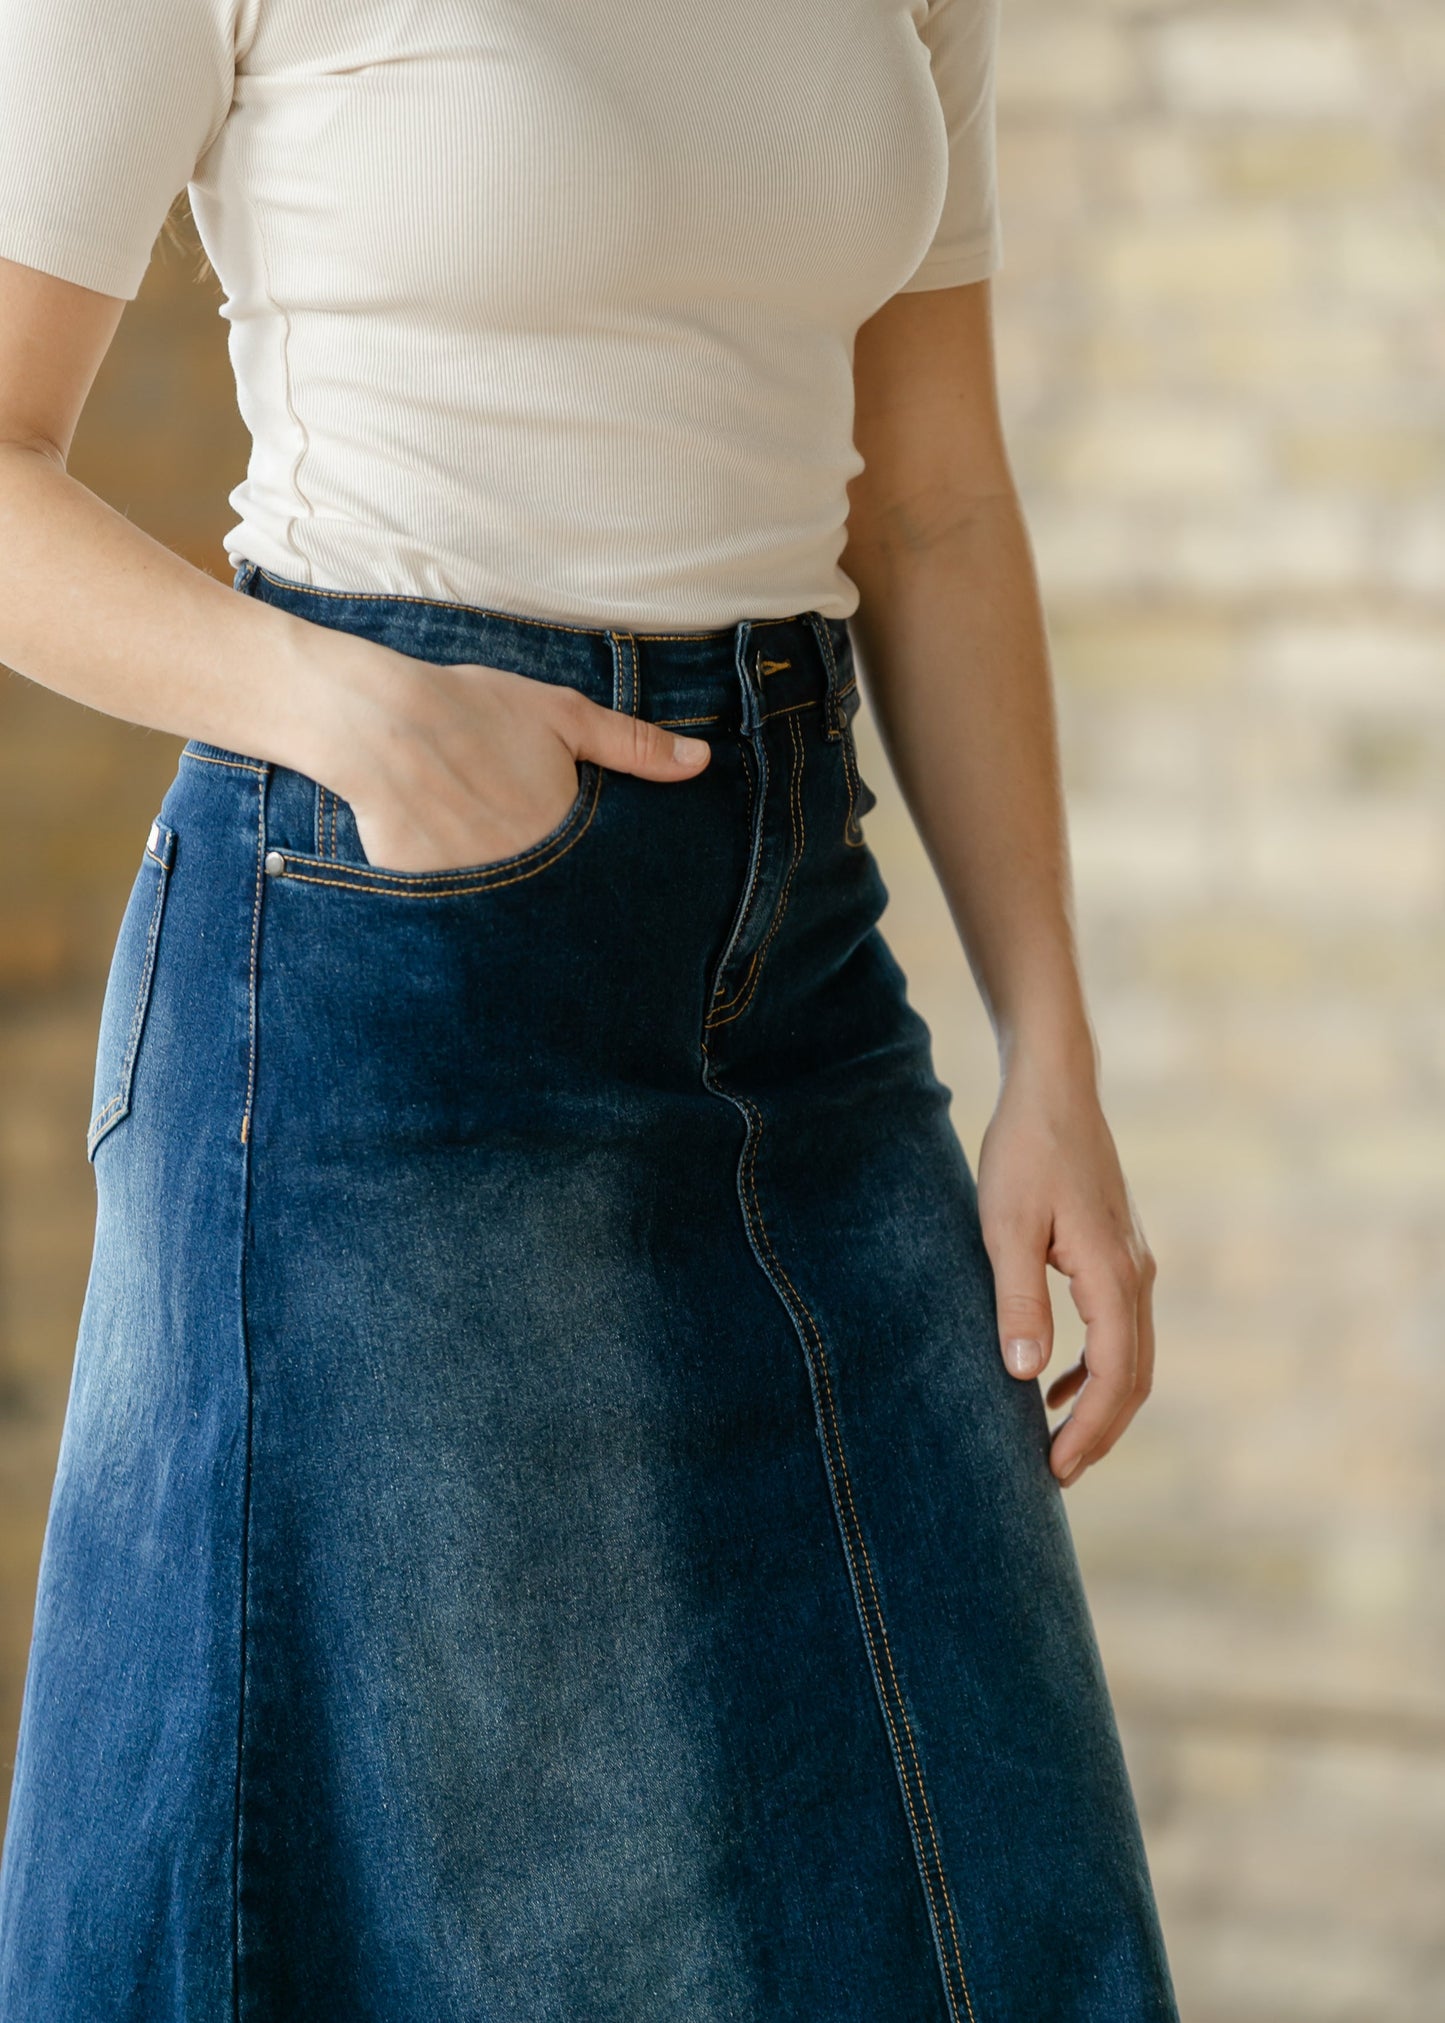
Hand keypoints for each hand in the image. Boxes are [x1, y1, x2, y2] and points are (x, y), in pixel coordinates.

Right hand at [309, 637, 710, 873]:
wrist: (378, 721)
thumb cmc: (474, 710)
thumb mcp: (563, 716)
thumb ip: (635, 745)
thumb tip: (701, 762)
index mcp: (565, 839)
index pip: (595, 875)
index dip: (590, 866)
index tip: (577, 850)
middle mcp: (524, 878)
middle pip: (551, 898)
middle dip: (548, 884)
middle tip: (517, 840)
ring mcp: (472, 895)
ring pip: (502, 910)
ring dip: (503, 895)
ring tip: (481, 849)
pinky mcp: (423, 901)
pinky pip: (446, 911)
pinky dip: (449, 895)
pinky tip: (439, 857)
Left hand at [976, 1056, 1156, 1487]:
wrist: (1053, 1088)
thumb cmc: (1023, 1152)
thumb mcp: (1005, 1228)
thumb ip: (1017, 1300)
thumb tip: (1023, 1375)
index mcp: (1113, 1274)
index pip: (1115, 1374)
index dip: (1090, 1430)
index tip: (1057, 1470)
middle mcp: (1136, 1274)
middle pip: (1134, 1374)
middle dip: (1100, 1430)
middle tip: (1058, 1475)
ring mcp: (1132, 1262)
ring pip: (1131, 1354)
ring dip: (1100, 1402)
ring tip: (1056, 1444)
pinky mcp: (1118, 1252)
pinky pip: (1119, 1327)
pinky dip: (1094, 1365)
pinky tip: (1050, 1382)